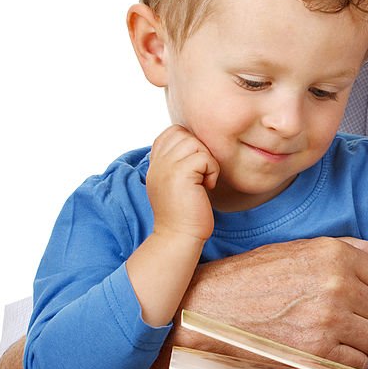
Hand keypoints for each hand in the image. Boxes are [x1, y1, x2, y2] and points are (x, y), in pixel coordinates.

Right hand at [146, 124, 218, 242]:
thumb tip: (196, 141)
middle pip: (184, 134)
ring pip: (195, 143)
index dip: (189, 143)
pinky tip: (206, 187)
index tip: (195, 167)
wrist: (179, 236)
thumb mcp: (176, 181)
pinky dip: (212, 170)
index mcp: (155, 163)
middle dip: (200, 151)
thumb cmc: (186, 211)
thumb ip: (178, 160)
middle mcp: (157, 162)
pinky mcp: (180, 173)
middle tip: (200, 174)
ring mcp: (166, 167)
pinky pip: (204, 157)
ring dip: (207, 161)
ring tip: (203, 180)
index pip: (172, 132)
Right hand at [177, 237, 367, 368]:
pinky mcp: (316, 359)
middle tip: (352, 328)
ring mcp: (327, 325)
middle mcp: (336, 287)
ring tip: (331, 341)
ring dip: (360, 346)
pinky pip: (354, 367)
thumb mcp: (297, 250)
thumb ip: (348, 250)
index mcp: (334, 256)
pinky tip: (322, 356)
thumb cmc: (247, 281)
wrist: (204, 314)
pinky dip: (344, 366)